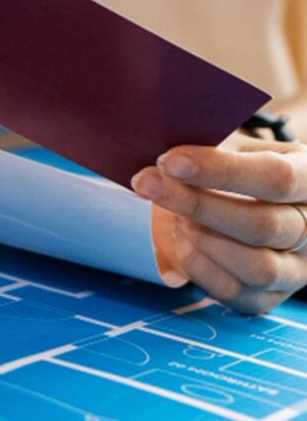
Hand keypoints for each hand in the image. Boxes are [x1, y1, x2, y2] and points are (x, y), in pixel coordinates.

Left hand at [131, 139, 306, 313]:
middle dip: (197, 204)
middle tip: (148, 183)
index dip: (220, 170)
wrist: (249, 196)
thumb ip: (209, 144)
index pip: (276, 177)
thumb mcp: (233, 144)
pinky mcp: (270, 296)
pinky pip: (237, 293)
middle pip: (262, 225)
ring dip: (203, 239)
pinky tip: (179, 236)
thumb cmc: (236, 164)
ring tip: (172, 213)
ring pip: (257, 267)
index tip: (170, 161)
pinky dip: (199, 266)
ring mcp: (297, 269)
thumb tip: (162, 148)